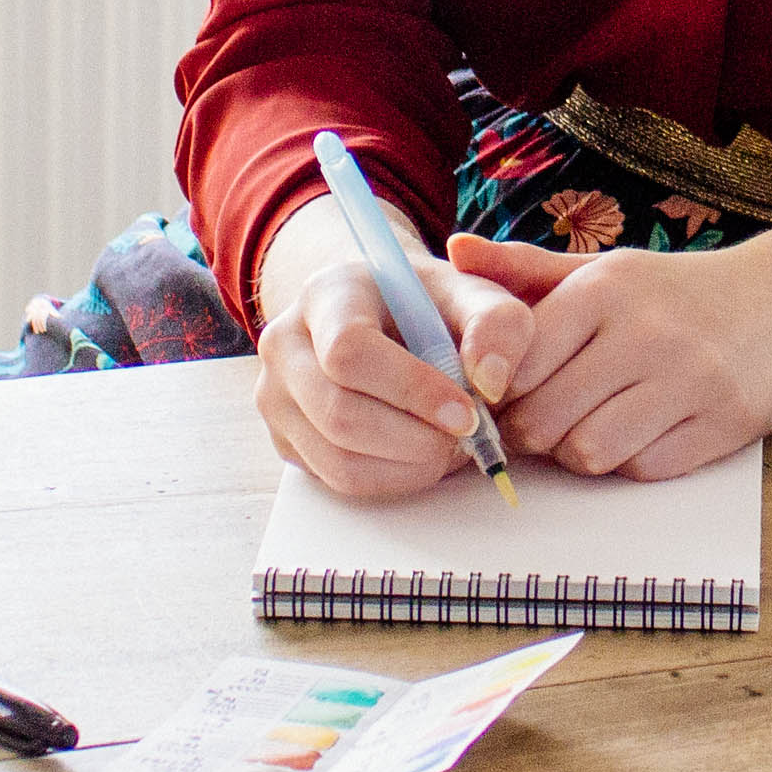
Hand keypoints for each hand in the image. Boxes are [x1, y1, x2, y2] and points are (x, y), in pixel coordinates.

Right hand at [253, 199, 533, 498]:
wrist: (381, 314)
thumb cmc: (427, 304)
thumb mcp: (469, 292)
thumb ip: (496, 321)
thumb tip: (491, 381)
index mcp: (325, 293)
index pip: (349, 350)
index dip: (411, 389)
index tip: (468, 412)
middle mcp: (285, 344)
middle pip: (338, 412)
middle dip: (414, 438)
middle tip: (467, 438)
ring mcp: (276, 396)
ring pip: (336, 458)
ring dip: (407, 466)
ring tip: (450, 447)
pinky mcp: (286, 438)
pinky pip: (336, 479)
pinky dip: (390, 479)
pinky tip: (422, 455)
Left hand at [442, 229, 771, 480]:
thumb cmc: (679, 293)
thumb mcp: (607, 269)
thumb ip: (525, 269)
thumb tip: (454, 249)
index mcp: (606, 288)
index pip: (517, 360)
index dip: (499, 388)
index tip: (503, 393)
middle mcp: (646, 331)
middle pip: (544, 417)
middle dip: (531, 431)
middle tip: (541, 421)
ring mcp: (689, 380)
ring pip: (589, 453)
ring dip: (578, 452)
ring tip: (589, 426)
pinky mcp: (722, 424)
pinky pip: (643, 469)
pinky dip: (631, 461)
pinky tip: (641, 432)